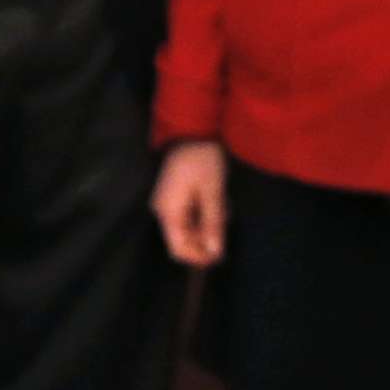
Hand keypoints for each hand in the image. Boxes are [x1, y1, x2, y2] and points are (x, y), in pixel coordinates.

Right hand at [151, 140, 227, 265]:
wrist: (193, 131)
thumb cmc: (203, 160)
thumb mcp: (213, 192)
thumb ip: (213, 223)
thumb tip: (214, 252)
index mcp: (168, 212)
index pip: (178, 248)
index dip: (198, 258)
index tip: (219, 257)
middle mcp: (163, 211)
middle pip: (183, 239)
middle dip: (206, 237)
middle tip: (226, 221)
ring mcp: (168, 204)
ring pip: (188, 228)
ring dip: (208, 223)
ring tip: (223, 205)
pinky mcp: (174, 197)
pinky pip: (189, 215)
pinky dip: (204, 213)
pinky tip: (217, 201)